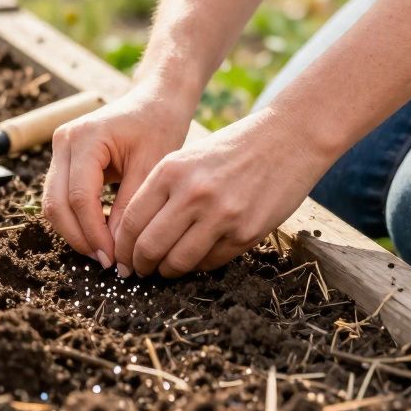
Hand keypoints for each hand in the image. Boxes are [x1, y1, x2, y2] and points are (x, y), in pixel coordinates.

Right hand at [41, 83, 194, 269]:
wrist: (155, 100)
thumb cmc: (159, 126)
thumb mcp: (151, 168)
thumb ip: (129, 208)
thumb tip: (117, 251)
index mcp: (85, 137)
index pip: (79, 197)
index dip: (93, 233)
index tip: (114, 258)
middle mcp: (64, 141)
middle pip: (56, 203)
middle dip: (79, 238)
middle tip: (108, 262)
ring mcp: (59, 149)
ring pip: (53, 204)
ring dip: (75, 232)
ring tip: (105, 252)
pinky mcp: (64, 159)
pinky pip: (60, 197)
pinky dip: (76, 219)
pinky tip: (100, 235)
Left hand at [113, 109, 336, 277]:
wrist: (288, 139)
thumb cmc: (233, 149)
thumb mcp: (188, 158)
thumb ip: (162, 191)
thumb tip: (135, 233)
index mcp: (171, 171)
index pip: (132, 220)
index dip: (123, 246)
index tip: (122, 257)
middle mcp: (193, 194)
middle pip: (149, 246)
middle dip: (139, 265)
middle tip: (138, 270)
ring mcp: (221, 216)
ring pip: (178, 261)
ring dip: (167, 271)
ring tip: (165, 269)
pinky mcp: (246, 233)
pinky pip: (211, 262)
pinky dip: (198, 266)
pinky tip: (196, 259)